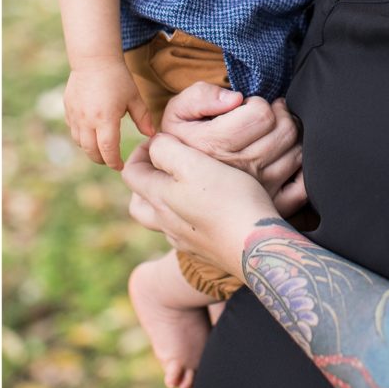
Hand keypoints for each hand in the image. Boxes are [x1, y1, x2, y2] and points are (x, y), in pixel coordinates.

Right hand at [64, 60, 153, 169]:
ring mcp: (75, 115)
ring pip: (80, 142)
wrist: (94, 59)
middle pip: (91, 151)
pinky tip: (90, 134)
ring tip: (102, 149)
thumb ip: (143, 118)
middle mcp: (87, 120)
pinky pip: (73, 130)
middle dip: (102, 159)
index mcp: (105, 119)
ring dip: (90, 149)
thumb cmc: (118, 77)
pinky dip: (81, 137)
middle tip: (111, 161)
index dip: (114, 161)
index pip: (108, 150)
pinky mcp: (68, 109)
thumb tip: (152, 135)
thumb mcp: (134, 97)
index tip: (120, 166)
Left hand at [122, 134, 276, 279]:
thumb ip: (167, 150)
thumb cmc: (228, 199)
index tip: (161, 138)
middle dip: (145, 180)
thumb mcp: (194, 164)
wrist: (257, 246)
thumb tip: (155, 144)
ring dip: (165, 200)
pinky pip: (184, 232)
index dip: (140, 151)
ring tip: (184, 184)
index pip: (131, 173)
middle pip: (139, 203)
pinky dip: (186, 216)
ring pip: (161, 219)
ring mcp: (185, 239)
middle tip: (162, 164)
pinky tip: (206, 207)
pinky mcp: (204, 249)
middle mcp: (166, 223)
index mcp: (159, 199)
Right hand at [160, 83, 305, 215]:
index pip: (261, 115)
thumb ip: (200, 97)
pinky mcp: (271, 205)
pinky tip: (286, 157)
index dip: (258, 103)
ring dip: (291, 136)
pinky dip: (302, 170)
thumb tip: (235, 98)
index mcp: (215, 145)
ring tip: (274, 133)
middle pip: (284, 131)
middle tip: (267, 115)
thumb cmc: (181, 142)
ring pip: (296, 153)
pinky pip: (301, 186)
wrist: (177, 184)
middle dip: (280, 114)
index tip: (248, 106)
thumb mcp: (177, 112)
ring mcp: (259, 190)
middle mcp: (240, 169)